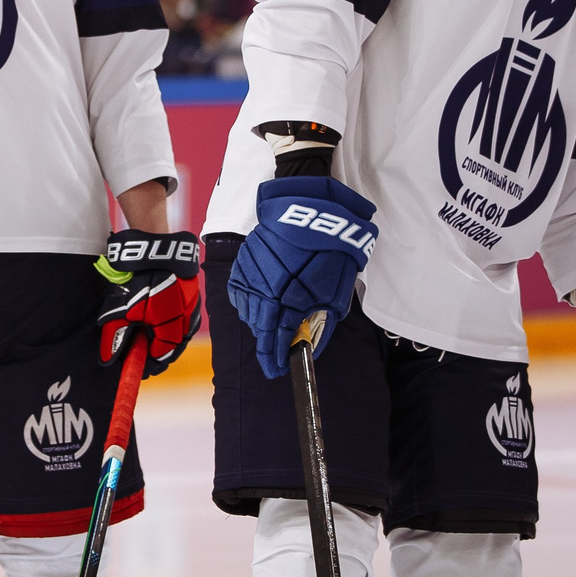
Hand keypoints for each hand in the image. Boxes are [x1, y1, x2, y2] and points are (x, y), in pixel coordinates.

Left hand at [94, 229, 202, 371]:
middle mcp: (188, 319)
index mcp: (172, 328)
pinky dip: (171, 321)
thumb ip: (115, 338)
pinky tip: (157, 318)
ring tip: (148, 336)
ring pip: (180, 331)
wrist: (154, 246)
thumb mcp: (120, 311)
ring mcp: (193, 305)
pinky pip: (183, 315)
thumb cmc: (137, 280)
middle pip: (174, 346)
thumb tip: (108, 362)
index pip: (161, 357)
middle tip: (141, 354)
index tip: (137, 368)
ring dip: (165, 336)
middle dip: (157, 352)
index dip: (148, 365)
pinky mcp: (193, 292)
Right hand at [226, 177, 376, 381]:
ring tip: (268, 332)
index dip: (276, 358)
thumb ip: (322, 321)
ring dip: (257, 325)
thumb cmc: (329, 248)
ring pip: (247, 311)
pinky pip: (240, 291)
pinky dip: (247, 304)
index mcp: (288, 299)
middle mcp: (265, 290)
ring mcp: (251, 275)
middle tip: (271, 358)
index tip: (277, 370)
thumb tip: (313, 345)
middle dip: (266, 346)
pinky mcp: (244, 262)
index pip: (277, 338)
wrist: (310, 206)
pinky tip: (255, 308)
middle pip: (260, 328)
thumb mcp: (336, 290)